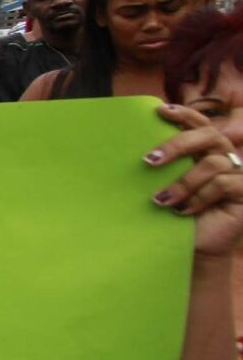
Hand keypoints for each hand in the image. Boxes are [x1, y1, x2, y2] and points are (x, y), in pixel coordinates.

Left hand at [148, 103, 242, 256]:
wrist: (191, 248)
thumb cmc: (173, 216)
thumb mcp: (163, 186)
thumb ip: (159, 165)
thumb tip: (127, 146)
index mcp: (206, 150)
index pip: (201, 123)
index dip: (185, 115)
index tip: (160, 111)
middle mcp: (225, 157)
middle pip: (210, 135)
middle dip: (178, 144)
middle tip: (149, 161)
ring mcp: (239, 174)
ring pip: (214, 164)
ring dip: (183, 183)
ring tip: (161, 200)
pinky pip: (223, 184)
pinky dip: (199, 197)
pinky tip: (183, 211)